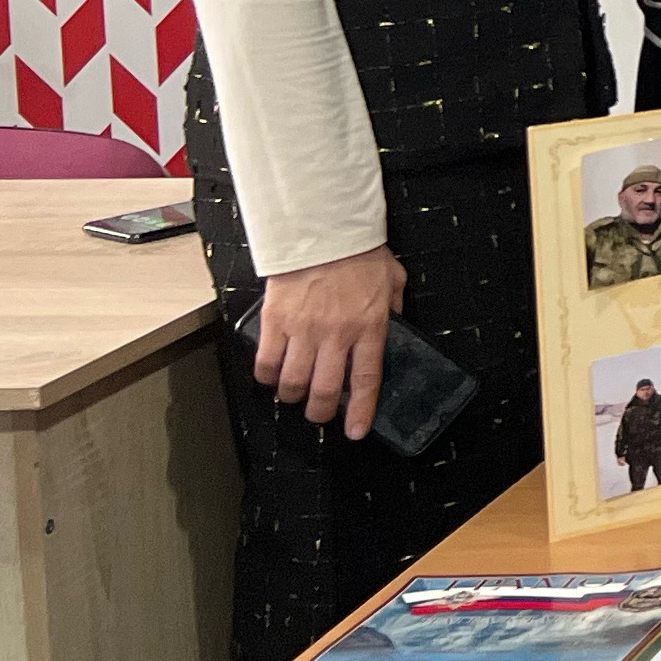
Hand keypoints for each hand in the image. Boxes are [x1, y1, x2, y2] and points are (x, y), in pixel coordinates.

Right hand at [255, 246, 405, 439]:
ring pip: (293, 383)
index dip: (361, 412)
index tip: (356, 431)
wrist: (322, 229)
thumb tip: (395, 324)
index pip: (366, 380)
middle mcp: (336, 335)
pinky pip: (265, 362)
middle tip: (319, 415)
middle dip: (320, 412)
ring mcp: (303, 330)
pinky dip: (266, 376)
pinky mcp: (275, 322)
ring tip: (295, 395)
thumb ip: (394, 307)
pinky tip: (271, 376)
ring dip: (292, 397)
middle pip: (325, 391)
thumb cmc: (359, 252)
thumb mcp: (392, 280)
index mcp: (369, 327)